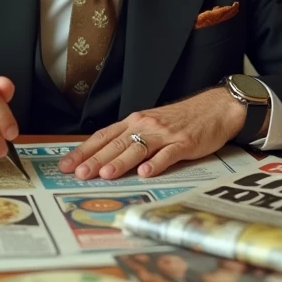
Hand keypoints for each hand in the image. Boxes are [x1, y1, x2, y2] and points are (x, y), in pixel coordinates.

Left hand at [58, 88, 245, 179]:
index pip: (103, 137)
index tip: (66, 165)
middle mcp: (145, 125)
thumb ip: (130, 138)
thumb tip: (103, 157)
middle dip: (95, 159)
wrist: (215, 107)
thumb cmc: (182, 119)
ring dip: (121, 162)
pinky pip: (168, 154)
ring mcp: (165, 134)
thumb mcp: (151, 124)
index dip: (84, 151)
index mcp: (134, 122)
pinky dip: (157, 163)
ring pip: (138, 148)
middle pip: (116, 144)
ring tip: (106, 174)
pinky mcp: (184, 143)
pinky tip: (146, 172)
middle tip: (79, 174)